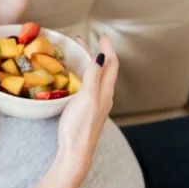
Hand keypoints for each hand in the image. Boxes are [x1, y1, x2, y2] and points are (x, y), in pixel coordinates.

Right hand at [55, 35, 117, 180]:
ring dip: (92, 63)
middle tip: (84, 42)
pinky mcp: (89, 110)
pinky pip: (92, 86)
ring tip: (81, 55)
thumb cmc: (80, 125)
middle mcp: (105, 96)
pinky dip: (86, 75)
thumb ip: (93, 77)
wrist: (76, 151)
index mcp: (106, 91)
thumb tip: (101, 56)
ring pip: (99, 78)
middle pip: (106, 69)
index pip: (112, 64)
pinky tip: (77, 78)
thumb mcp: (87, 97)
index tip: (101, 36)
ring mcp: (97, 103)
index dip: (108, 48)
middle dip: (99, 53)